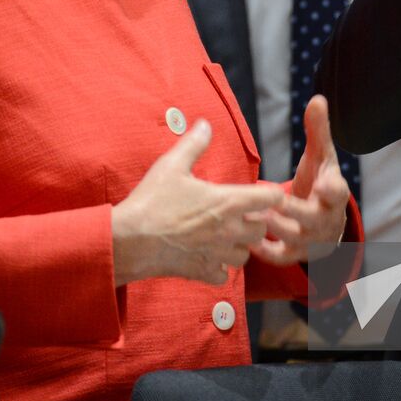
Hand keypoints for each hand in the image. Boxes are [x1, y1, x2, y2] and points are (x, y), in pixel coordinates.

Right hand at [112, 121, 285, 285]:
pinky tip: (207, 256)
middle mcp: (229, 230)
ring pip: (245, 255)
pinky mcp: (203, 272)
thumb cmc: (152, 201)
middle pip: (262, 229)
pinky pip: (223, 275)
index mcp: (228, 202)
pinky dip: (219, 268)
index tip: (259, 192)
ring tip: (224, 236)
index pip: (271, 198)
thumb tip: (205, 124)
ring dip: (238, 246)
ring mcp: (217, 254)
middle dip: (255, 221)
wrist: (130, 240)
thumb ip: (194, 144)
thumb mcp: (171, 165)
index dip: (269, 193)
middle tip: (238, 213)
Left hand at [253, 96, 350, 265]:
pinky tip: (246, 238)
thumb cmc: (319, 181)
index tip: (324, 183)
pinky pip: (279, 256)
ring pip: (292, 237)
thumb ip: (318, 130)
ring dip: (270, 226)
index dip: (333, 189)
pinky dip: (263, 251)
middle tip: (267, 197)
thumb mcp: (321, 156)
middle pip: (310, 218)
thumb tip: (317, 98)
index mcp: (335, 194)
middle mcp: (326, 220)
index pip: (339, 193)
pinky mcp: (296, 254)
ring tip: (248, 212)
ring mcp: (311, 240)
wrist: (325, 222)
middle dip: (290, 208)